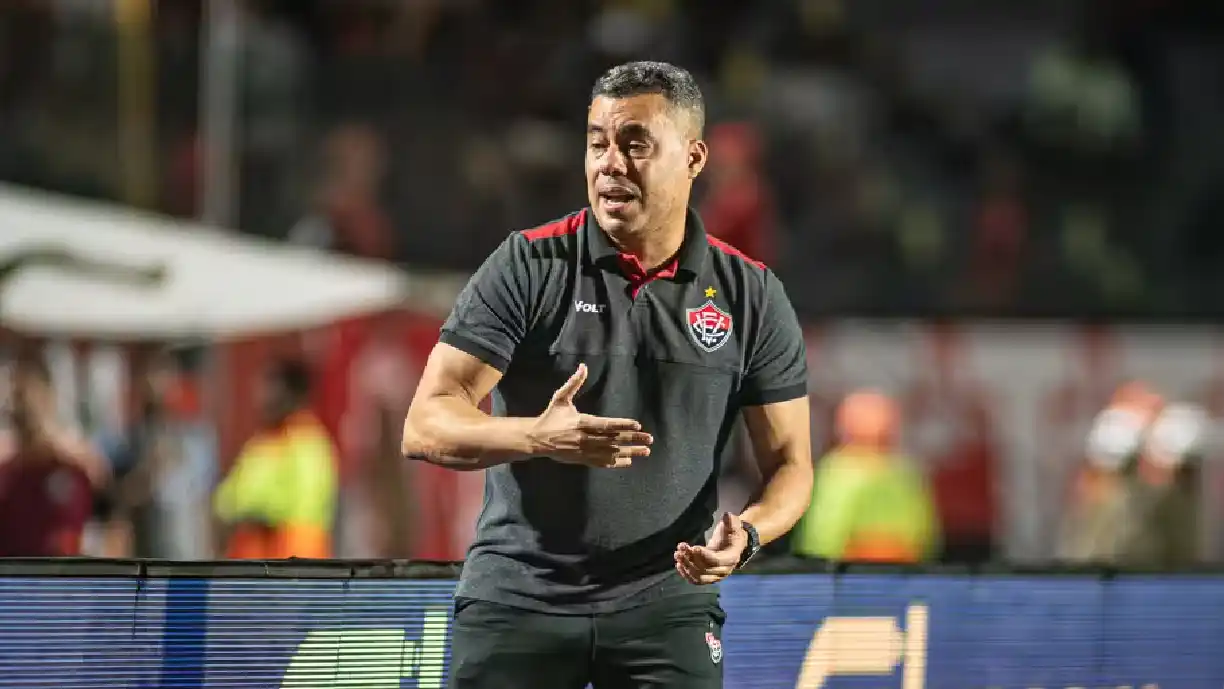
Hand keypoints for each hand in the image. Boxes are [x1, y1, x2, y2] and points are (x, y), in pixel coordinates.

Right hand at [528, 363, 651, 467]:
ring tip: (645, 451)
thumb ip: (574, 383)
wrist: (536, 440)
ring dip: (629, 452)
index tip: (637, 425)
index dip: (622, 425)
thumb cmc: (550, 417)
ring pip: (611, 453)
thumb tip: (583, 366)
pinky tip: (628, 461)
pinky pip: (602, 462)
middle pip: (613, 440)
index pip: (606, 424)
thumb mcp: (560, 398)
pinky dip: (616, 462)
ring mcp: (584, 451)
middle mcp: (585, 438)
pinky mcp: (582, 460)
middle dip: (632, 440)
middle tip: (649, 439)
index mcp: (581, 422)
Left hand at [674, 513, 746, 584]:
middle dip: (691, 558)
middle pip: (705, 569)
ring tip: (677, 554)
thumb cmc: (731, 534)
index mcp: (731, 558)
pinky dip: (686, 574)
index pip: (717, 561)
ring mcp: (715, 576)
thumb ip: (731, 521)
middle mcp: (724, 570)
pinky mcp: (707, 578)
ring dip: (686, 566)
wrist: (731, 545)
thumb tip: (727, 515)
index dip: (704, 556)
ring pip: (699, 576)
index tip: (693, 547)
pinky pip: (696, 580)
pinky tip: (679, 564)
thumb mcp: (733, 525)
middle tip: (681, 547)